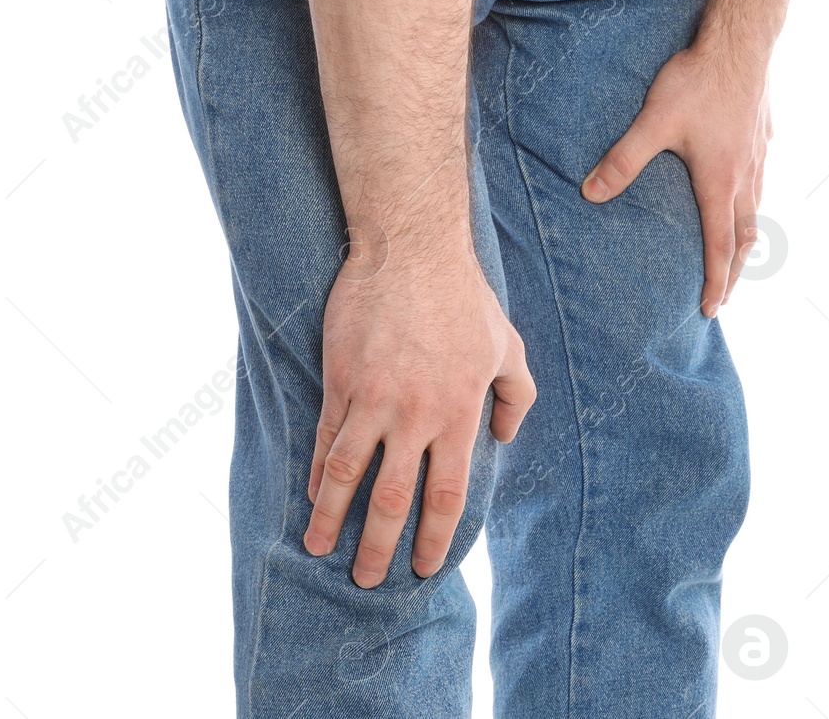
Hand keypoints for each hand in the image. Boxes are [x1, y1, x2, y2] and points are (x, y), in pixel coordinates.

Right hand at [305, 245, 535, 586]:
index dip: (434, 537)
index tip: (424, 567)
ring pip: (346, 474)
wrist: (411, 248)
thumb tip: (505, 436)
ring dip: (331, 518)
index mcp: (458, 412)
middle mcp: (415, 414)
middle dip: (379, 546)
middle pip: (393, 498)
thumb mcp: (507, 344)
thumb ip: (516, 395)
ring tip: (319, 549)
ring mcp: (373, 398)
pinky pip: (325, 435)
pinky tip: (312, 494)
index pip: (446, 493)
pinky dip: (317, 471)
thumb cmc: (463, 296)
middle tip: (367, 580)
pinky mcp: (341, 378)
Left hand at [581, 41, 771, 316]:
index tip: (711, 309)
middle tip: (726, 296)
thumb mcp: (653, 122)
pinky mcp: (762, 134)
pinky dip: (753, 199)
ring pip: (757, 208)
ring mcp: (758, 155)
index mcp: (719, 182)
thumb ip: (623, 160)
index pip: (719, 246)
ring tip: (736, 252)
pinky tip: (745, 187)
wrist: (740, 43)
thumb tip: (590, 194)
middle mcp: (745, 175)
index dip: (716, 282)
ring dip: (746, 237)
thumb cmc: (697, 82)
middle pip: (745, 237)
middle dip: (735, 271)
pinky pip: (761, 179)